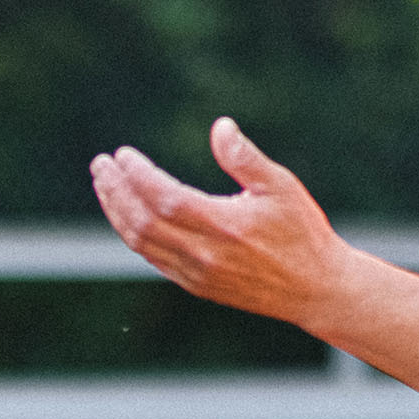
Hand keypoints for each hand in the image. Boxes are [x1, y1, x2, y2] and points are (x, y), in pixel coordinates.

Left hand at [90, 117, 351, 326]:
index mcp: (224, 226)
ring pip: (142, 243)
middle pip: (142, 221)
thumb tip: (219, 126)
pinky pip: (154, 259)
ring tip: (106, 186)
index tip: (123, 154)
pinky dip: (134, 235)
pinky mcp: (198, 287)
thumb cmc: (304, 233)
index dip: (137, 175)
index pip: (164, 197)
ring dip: (117, 213)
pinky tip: (128, 215)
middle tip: (101, 164)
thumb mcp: (281, 187)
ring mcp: (198, 274)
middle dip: (115, 191)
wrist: (317, 291)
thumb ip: (246, 158)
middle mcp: (205, 254)